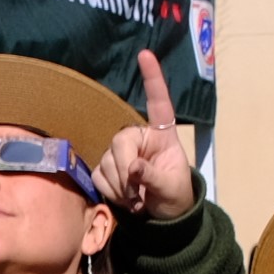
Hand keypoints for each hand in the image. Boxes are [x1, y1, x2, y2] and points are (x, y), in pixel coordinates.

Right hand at [93, 51, 198, 220]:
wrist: (163, 219)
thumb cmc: (175, 197)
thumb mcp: (171, 188)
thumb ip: (153, 176)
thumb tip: (132, 167)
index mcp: (162, 135)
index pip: (159, 103)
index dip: (153, 78)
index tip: (145, 54)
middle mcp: (139, 138)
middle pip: (120, 141)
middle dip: (125, 170)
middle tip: (138, 193)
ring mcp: (120, 153)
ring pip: (106, 162)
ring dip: (120, 187)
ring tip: (137, 200)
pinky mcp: (106, 168)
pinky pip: (98, 176)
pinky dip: (110, 192)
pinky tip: (126, 201)